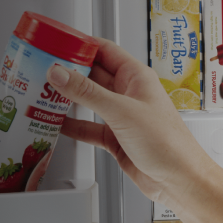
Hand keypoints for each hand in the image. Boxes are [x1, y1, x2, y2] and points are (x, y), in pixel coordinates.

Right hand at [47, 40, 216, 203]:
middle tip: (44, 69)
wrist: (178, 179)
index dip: (80, 45)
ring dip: (68, 99)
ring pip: (89, 101)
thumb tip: (60, 73)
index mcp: (136, 77)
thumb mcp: (122, 111)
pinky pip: (89, 126)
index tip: (57, 43)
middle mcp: (129, 93)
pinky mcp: (116, 137)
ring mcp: (122, 116)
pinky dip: (73, 125)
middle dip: (69, 72)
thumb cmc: (167, 142)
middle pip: (92, 75)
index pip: (104, 50)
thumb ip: (87, 93)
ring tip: (44, 93)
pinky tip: (58, 123)